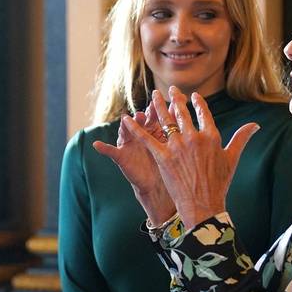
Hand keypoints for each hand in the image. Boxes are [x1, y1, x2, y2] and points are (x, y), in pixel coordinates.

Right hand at [93, 104, 175, 224]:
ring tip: (125, 119)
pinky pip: (110, 151)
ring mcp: (129, 144)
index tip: (161, 104)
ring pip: (125, 131)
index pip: (156, 116)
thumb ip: (181, 133)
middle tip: (145, 112)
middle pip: (140, 122)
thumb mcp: (176, 149)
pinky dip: (102, 148)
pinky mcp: (121, 156)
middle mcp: (140, 134)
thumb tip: (195, 118)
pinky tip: (96, 145)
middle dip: (142, 116)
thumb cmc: (170, 168)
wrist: (158, 187)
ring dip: (125, 126)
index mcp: (154, 130)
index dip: (158, 110)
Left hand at [124, 87, 258, 229]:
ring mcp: (177, 147)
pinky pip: (146, 138)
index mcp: (211, 136)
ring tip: (154, 95)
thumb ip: (241, 138)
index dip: (197, 103)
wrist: (203, 205)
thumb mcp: (232, 159)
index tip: (193, 96)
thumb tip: (256, 125)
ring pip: (165, 120)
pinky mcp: (163, 157)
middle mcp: (193, 138)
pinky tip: (127, 119)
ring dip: (159, 105)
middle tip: (171, 89)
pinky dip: (135, 128)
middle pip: (182, 113)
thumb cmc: (219, 184)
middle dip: (176, 99)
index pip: (203, 113)